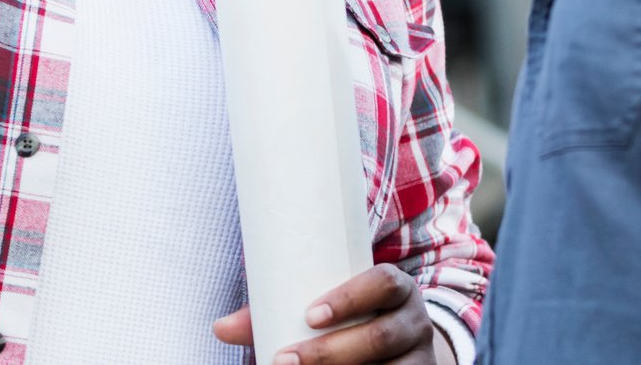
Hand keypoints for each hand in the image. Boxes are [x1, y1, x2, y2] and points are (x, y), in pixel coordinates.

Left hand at [212, 266, 446, 364]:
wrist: (402, 342)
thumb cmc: (350, 315)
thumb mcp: (326, 305)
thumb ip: (277, 310)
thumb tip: (219, 327)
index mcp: (395, 286)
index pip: (383, 282)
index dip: (350, 297)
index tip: (309, 315)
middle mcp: (415, 321)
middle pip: (380, 337)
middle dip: (330, 352)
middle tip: (284, 360)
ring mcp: (420, 357)